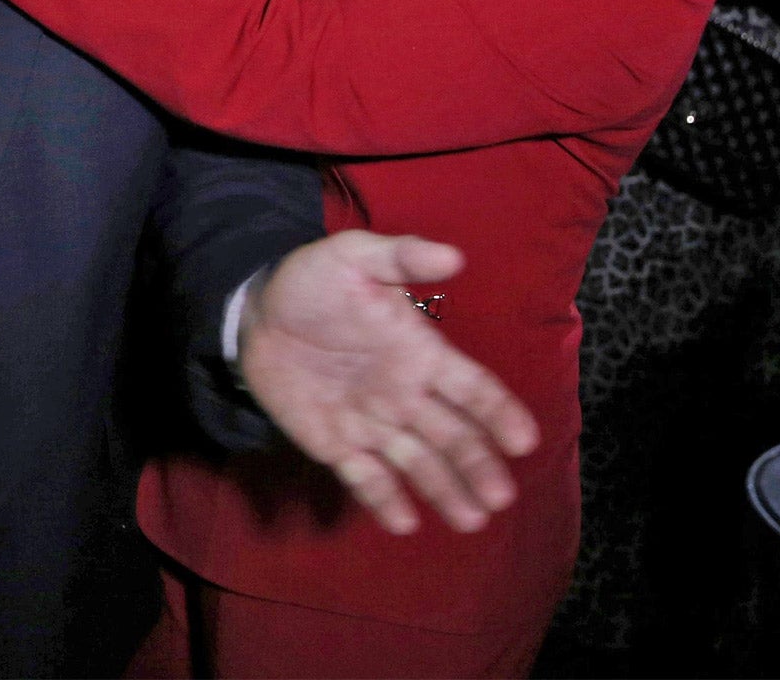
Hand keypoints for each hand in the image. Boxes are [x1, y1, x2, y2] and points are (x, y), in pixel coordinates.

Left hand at [239, 231, 538, 535]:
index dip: (499, 413)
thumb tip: (454, 256)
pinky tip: (404, 523)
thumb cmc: (313, 282)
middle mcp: (406, 395)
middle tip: (499, 497)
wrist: (256, 312)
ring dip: (444, 491)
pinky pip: (366, 477)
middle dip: (477, 466)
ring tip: (469, 521)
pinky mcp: (337, 444)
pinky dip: (384, 499)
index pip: (472, 388)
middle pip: (453, 436)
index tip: (523, 441)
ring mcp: (373, 423)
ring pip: (418, 463)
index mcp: (420, 353)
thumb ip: (400, 257)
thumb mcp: (353, 257)